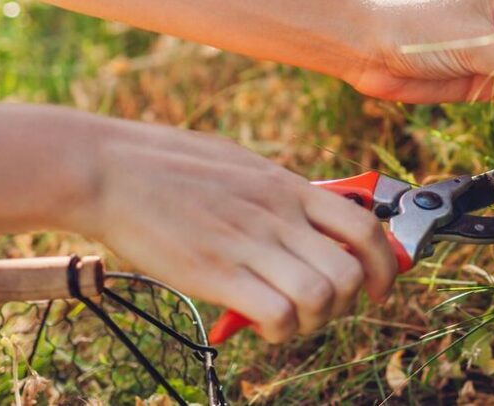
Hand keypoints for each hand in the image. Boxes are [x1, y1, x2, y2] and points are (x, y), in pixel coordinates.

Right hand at [65, 118, 398, 342]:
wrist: (108, 169)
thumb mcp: (238, 163)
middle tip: (318, 308)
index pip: (364, 227)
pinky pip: (279, 315)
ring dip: (314, 321)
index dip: (385, 266)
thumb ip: (275, 190)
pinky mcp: (217, 273)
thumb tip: (300, 210)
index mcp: (287, 187)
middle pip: (351, 272)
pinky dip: (281, 332)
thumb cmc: (165, 163)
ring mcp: (250, 243)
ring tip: (287, 320)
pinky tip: (259, 324)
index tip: (379, 289)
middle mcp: (278, 215)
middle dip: (347, 303)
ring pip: (322, 297)